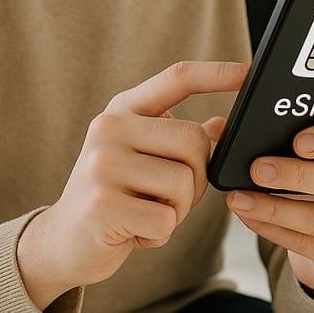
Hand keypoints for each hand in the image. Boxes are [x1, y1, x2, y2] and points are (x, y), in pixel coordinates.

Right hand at [16, 60, 245, 306]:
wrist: (63, 241)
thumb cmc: (113, 196)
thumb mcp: (142, 157)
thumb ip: (178, 140)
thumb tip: (223, 125)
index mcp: (122, 110)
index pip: (177, 79)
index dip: (216, 73)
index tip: (249, 73)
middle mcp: (109, 129)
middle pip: (194, 142)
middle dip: (196, 178)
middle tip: (168, 197)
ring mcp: (102, 165)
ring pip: (184, 183)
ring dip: (178, 210)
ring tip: (146, 212)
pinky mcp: (103, 205)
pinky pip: (166, 219)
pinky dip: (160, 233)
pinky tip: (134, 231)